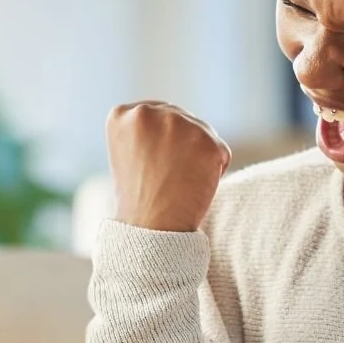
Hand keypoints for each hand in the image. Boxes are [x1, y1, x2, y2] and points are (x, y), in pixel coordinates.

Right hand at [105, 101, 232, 231]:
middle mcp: (148, 112)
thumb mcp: (128, 153)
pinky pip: (221, 152)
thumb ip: (147, 129)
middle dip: (182, 146)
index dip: (161, 142)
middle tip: (167, 177)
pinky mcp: (207, 141)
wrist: (149, 230)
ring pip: (203, 133)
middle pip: (182, 119)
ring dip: (198, 156)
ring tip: (179, 182)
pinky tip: (194, 186)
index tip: (152, 166)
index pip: (158, 114)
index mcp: (122, 114)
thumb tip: (179, 118)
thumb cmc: (138, 199)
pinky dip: (215, 170)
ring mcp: (179, 124)